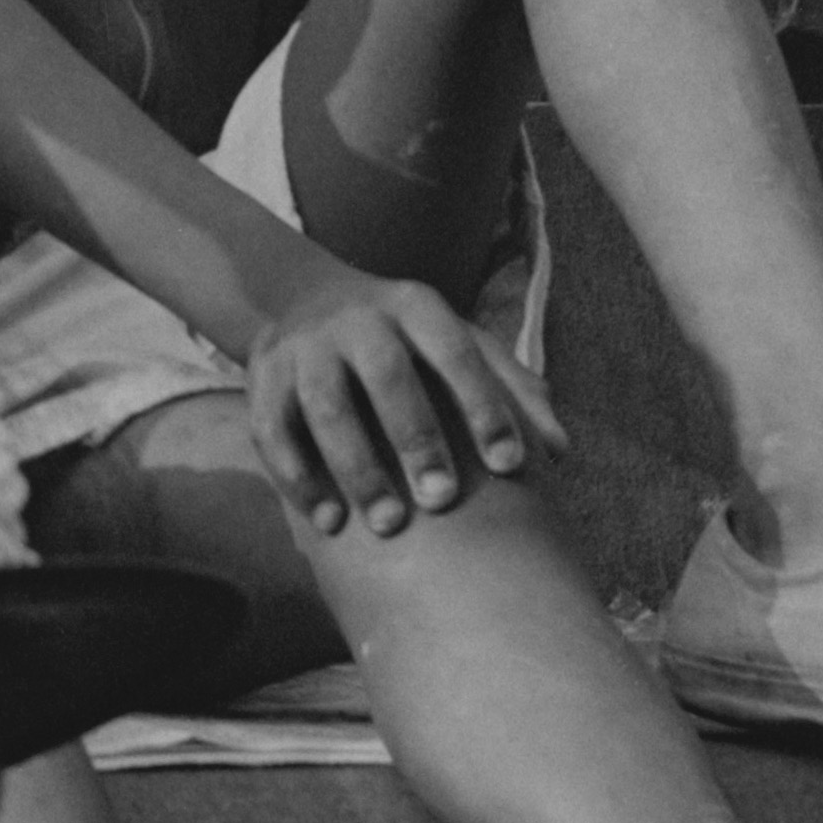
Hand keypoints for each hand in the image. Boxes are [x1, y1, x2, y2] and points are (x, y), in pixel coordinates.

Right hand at [242, 262, 566, 538]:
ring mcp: (304, 345)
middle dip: (415, 438)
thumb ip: (509, 387)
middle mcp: (357, 318)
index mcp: (414, 307)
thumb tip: (559, 451)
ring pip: (327, 404)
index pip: (456, 351)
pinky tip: (328, 519)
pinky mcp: (262, 375)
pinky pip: (272, 426)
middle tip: (443, 501)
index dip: (484, 406)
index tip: (511, 467)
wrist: (300, 298)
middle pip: (386, 374)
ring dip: (357, 466)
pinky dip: (297, 475)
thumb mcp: (455, 342)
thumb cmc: (402, 341)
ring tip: (387, 524)